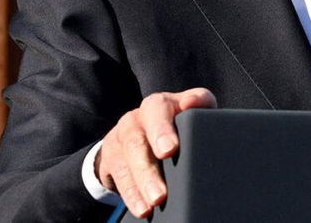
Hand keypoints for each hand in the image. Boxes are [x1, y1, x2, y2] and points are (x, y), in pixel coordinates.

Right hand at [95, 88, 216, 217]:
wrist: (143, 131)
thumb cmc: (177, 122)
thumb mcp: (190, 111)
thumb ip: (199, 103)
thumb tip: (193, 102)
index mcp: (158, 105)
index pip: (157, 109)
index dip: (162, 129)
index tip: (170, 150)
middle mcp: (135, 119)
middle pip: (137, 141)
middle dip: (148, 168)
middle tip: (161, 191)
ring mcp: (120, 138)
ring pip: (126, 162)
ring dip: (140, 186)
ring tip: (154, 203)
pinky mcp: (111, 157)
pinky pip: (118, 178)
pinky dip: (131, 195)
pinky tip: (142, 208)